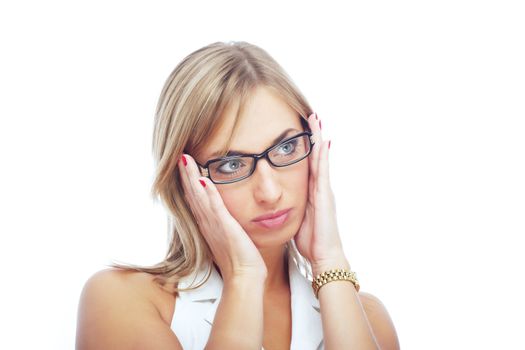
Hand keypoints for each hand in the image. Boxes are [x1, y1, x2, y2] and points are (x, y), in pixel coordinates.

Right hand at [178, 153, 267, 280]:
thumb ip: (224, 224)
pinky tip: (205, 180)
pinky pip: (216, 208)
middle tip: (180, 155)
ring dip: (192, 178)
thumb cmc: (240, 260)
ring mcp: (215, 225)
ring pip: (199, 197)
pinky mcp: (226, 228)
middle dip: (186, 174)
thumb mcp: (229, 238)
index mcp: (207, 224)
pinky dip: (210, 195)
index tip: (184, 164)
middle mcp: (207, 223)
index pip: (195, 198)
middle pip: (192, 194)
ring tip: (185, 160)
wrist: (244, 278)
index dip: (188, 181)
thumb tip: (223, 215)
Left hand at [294, 113, 347, 270]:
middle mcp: (319, 188)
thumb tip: (278, 201)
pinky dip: (322, 155)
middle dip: (313, 137)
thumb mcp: (297, 219)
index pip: (306, 165)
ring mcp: (324, 190)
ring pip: (320, 158)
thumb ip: (292, 206)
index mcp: (311, 193)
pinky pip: (322, 171)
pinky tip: (322, 141)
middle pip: (314, 156)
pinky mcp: (325, 196)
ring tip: (316, 120)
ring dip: (318, 139)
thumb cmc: (311, 241)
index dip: (304, 148)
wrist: (324, 256)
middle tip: (310, 116)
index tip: (299, 131)